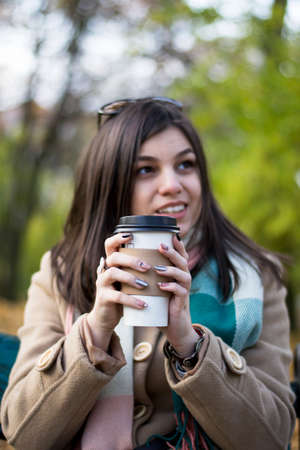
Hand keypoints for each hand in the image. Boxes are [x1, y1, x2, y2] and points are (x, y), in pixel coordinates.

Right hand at [87, 233, 150, 350]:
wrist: (106, 318)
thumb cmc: (123, 295)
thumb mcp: (129, 281)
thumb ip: (138, 270)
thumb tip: (163, 257)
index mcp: (111, 263)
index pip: (109, 244)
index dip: (118, 237)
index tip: (132, 235)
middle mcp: (104, 270)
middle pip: (114, 257)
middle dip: (131, 259)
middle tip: (147, 267)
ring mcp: (102, 284)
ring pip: (113, 273)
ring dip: (131, 277)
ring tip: (145, 285)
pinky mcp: (103, 298)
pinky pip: (117, 296)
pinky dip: (132, 300)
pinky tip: (144, 304)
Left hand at [155, 235, 198, 356]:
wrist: (173, 328)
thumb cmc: (162, 304)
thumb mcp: (156, 286)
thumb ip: (149, 274)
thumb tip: (131, 259)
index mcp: (178, 272)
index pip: (180, 254)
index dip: (176, 243)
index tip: (167, 233)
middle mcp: (184, 278)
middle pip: (182, 260)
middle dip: (172, 251)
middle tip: (160, 245)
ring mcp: (184, 290)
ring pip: (183, 274)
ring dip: (170, 269)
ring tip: (157, 267)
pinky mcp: (182, 302)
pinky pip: (180, 291)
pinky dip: (171, 287)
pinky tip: (161, 285)